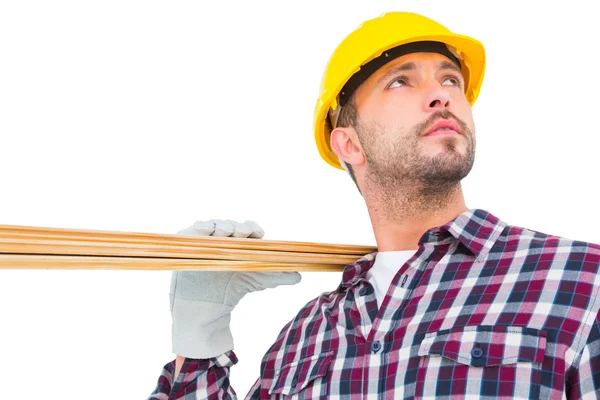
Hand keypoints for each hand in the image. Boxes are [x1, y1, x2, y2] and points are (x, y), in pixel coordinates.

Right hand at [169, 219, 301, 358]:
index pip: (248, 228)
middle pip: (231, 224)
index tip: (259, 236)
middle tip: (243, 234)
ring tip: (227, 234)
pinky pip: (192, 230)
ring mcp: (204, 240)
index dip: (253, 229)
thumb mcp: (255, 281)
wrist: (206, 309)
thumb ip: (276, 276)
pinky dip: (200, 228)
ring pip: (214, 224)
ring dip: (222, 226)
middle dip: (239, 228)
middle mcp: (222, 238)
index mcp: (239, 242)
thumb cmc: (231, 290)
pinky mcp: (187, 244)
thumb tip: (299, 276)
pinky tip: (207, 232)